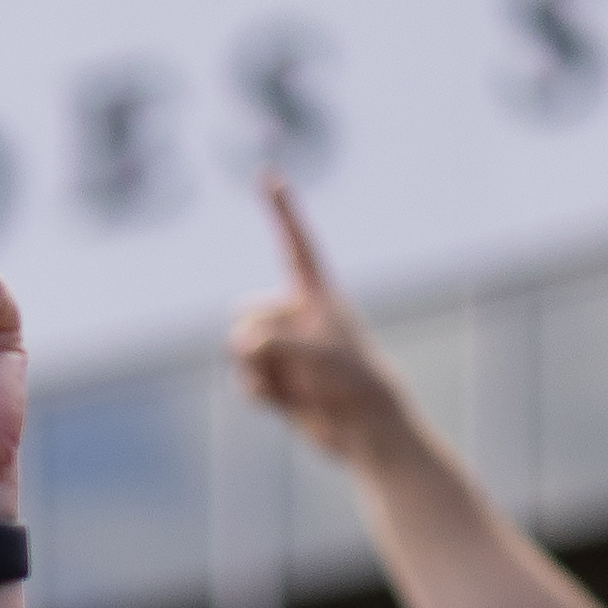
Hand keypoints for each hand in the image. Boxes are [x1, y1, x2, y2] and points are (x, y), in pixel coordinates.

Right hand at [227, 176, 413, 470]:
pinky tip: (280, 403)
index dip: (282, 211)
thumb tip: (242, 346)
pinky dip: (256, 392)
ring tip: (289, 387)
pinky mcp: (277, 379)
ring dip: (256, 371)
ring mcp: (285, 348)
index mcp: (318, 296)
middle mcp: (298, 317)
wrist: (368, 431)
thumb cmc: (356, 385)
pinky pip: (244, 378)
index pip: (296, 244)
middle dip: (254, 342)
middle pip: (247, 314)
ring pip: (239, 349)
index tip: (268, 176)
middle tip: (290, 363)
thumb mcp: (318, 358)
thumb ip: (276, 344)